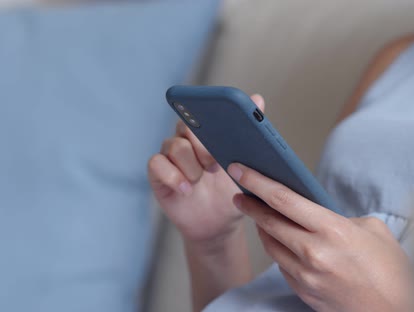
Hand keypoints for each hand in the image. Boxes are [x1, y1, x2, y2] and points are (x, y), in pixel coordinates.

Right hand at [148, 95, 265, 243]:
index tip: (221, 134)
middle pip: (185, 126)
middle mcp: (186, 141)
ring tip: (200, 180)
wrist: (219, 224)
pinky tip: (186, 189)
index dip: (207, 118)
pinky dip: (172, 176)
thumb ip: (249, 133)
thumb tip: (257, 98)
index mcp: (206, 135)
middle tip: (214, 164)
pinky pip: (156, 164)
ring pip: (173, 145)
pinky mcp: (158, 175)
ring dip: (190, 165)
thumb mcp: (246, 165)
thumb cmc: (231, 192)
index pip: (201, 112)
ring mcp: (170, 158)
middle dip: (202, 145)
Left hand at [227, 163, 413, 311]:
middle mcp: (313, 253)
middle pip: (269, 221)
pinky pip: (282, 265)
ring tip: (258, 214)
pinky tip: (279, 241)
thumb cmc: (392, 272)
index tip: (239, 170)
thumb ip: (341, 217)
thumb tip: (317, 213)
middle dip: (250, 204)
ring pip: (271, 244)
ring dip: (262, 227)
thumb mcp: (374, 231)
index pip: (282, 199)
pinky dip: (278, 249)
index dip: (256, 181)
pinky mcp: (303, 291)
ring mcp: (306, 275)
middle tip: (239, 193)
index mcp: (332, 230)